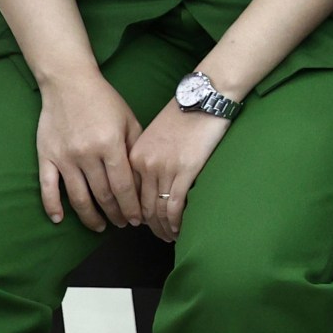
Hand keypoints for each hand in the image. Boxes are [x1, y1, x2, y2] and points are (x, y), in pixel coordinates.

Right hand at [35, 70, 145, 231]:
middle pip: (103, 194)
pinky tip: (60, 220)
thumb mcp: (128, 120)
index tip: (137, 219)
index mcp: (110, 144)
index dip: (131, 206)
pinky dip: (52, 206)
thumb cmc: (104, 101)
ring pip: (78, 197)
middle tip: (123, 225)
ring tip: (100, 226)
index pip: (123, 186)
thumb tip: (144, 177)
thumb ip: (136, 147)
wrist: (69, 83)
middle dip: (115, 214)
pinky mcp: (45, 157)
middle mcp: (87, 154)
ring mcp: (64, 157)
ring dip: (90, 216)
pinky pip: (47, 188)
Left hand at [129, 103, 234, 240]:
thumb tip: (149, 179)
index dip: (134, 213)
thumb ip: (147, 156)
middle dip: (148, 225)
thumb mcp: (155, 133)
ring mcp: (164, 168)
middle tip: (156, 235)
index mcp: (134, 155)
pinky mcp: (185, 171)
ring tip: (169, 236)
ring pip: (157, 209)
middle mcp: (145, 164)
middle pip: (141, 205)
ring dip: (162, 227)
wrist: (204, 97)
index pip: (128, 193)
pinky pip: (175, 205)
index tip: (140, 223)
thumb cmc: (184, 112)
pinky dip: (175, 221)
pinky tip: (178, 229)